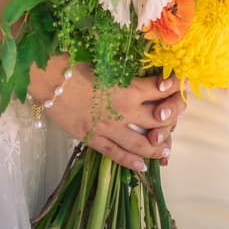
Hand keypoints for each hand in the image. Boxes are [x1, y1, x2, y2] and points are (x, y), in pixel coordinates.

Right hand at [38, 61, 183, 171]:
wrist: (47, 78)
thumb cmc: (73, 63)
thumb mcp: (104, 62)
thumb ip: (123, 71)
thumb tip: (138, 71)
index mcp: (129, 88)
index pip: (161, 89)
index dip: (175, 87)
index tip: (181, 84)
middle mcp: (125, 111)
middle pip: (159, 120)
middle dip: (171, 121)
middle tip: (176, 121)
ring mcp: (109, 128)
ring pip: (141, 143)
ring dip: (156, 148)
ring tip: (165, 151)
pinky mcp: (92, 138)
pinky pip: (115, 154)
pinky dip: (130, 161)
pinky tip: (141, 166)